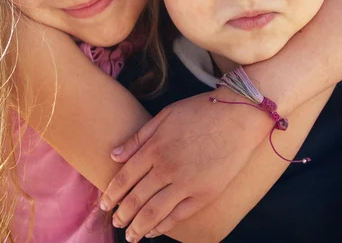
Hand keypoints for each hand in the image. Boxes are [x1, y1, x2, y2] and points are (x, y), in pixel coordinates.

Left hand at [99, 87, 272, 241]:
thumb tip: (114, 155)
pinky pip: (178, 215)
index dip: (112, 193)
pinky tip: (153, 230)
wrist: (238, 115)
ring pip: (154, 212)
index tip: (104, 203)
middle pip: (136, 198)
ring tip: (130, 234)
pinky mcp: (205, 193)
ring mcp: (186, 183)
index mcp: (155, 148)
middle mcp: (167, 168)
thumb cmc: (200, 111)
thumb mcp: (165, 115)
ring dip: (138, 226)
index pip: (125, 178)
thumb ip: (138, 137)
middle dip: (122, 213)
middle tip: (114, 220)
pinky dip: (163, 226)